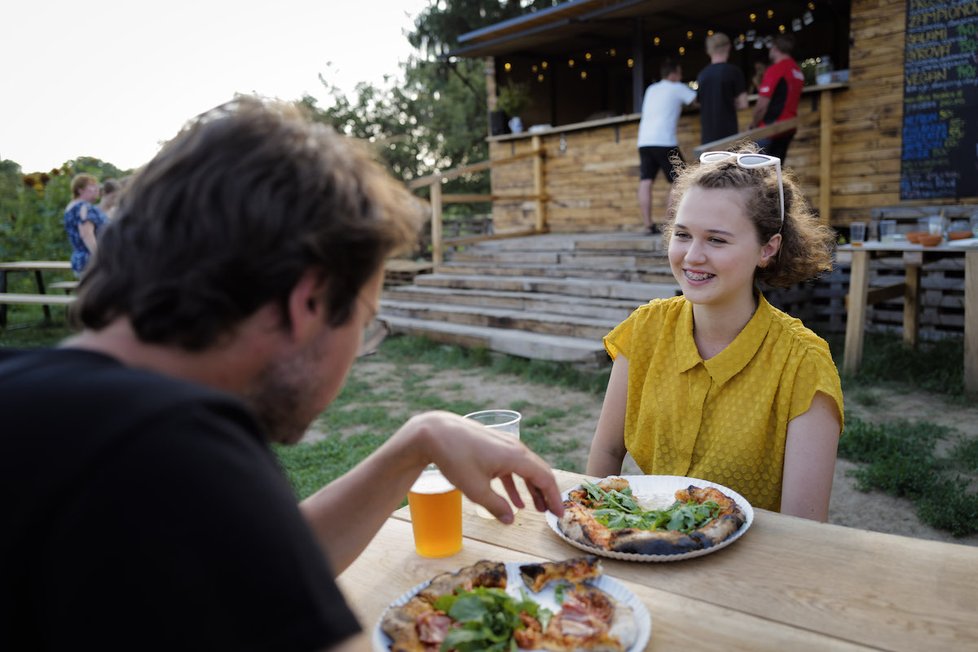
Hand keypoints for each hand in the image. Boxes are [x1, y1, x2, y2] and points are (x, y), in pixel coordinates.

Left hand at [403, 411, 564, 522]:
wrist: (435, 432)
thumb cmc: (455, 458)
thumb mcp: (475, 489)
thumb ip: (495, 506)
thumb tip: (510, 520)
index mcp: (516, 457)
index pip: (545, 478)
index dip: (554, 498)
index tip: (559, 514)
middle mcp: (515, 448)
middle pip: (539, 472)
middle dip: (547, 494)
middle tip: (552, 514)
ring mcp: (504, 445)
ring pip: (526, 469)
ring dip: (533, 489)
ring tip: (537, 509)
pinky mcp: (493, 446)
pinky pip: (512, 466)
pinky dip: (517, 483)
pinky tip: (516, 500)